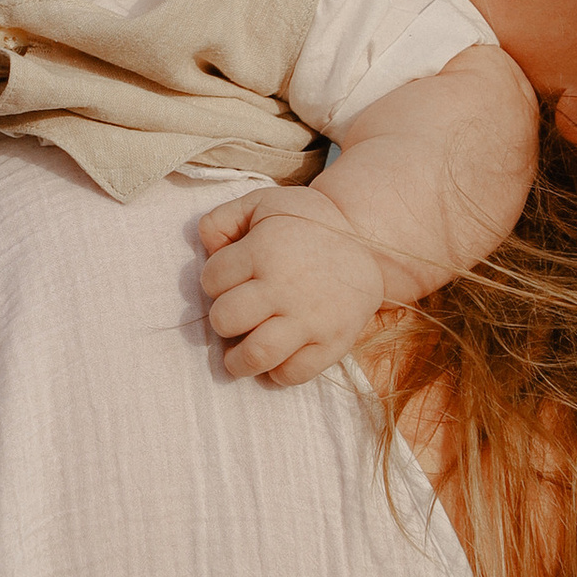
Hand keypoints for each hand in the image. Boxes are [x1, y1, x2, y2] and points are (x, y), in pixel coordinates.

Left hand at [195, 183, 388, 385]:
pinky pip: (294, 374)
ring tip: (239, 354)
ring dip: (238, 361)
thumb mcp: (262, 203)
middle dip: (223, 320)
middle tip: (235, 316)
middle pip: (225, 320)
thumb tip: (207, 249)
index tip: (231, 279)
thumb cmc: (307, 222)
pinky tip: (277, 358)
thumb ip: (222, 219)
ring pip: (256, 355)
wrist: (369, 240)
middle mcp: (285, 287)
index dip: (214, 280)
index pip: (212, 280)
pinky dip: (278, 373)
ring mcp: (311, 319)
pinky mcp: (334, 342)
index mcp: (264, 251)